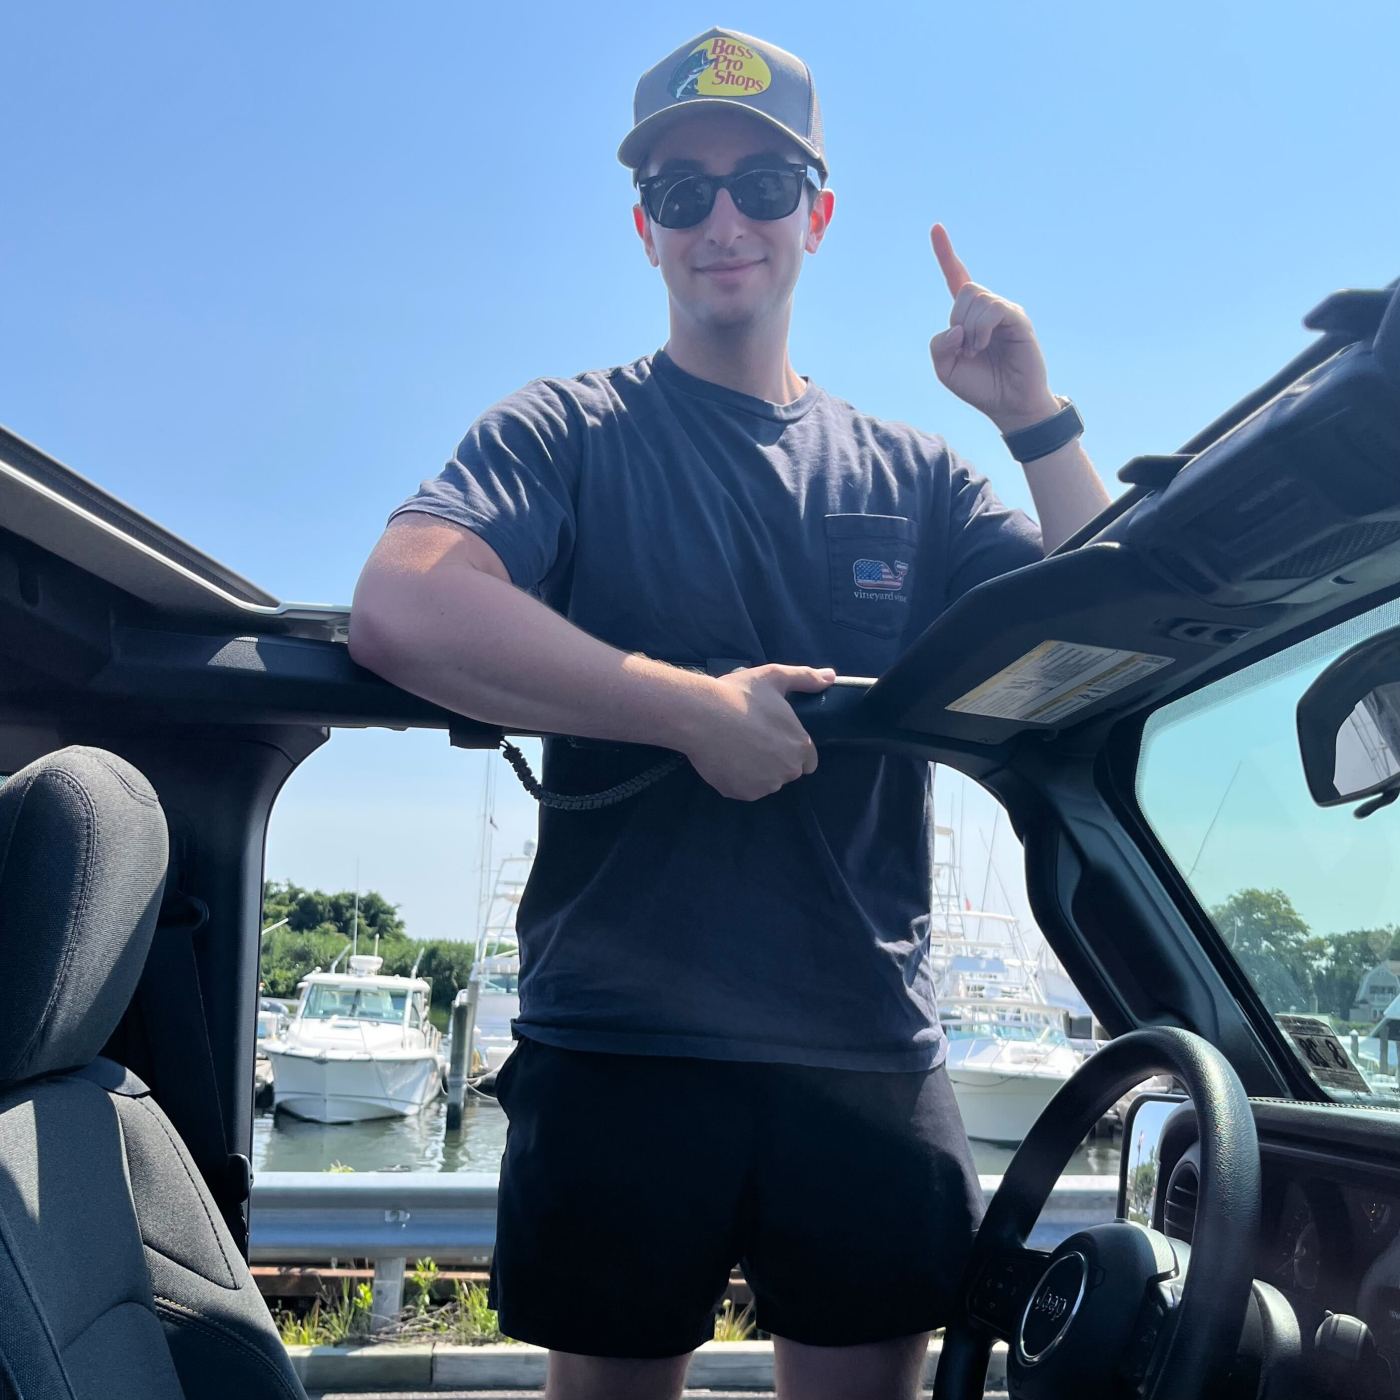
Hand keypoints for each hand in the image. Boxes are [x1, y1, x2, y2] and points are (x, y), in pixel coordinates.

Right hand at [682, 664, 832, 800]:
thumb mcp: (775, 677)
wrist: (701, 715)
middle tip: (752, 738)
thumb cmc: (740, 695)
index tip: (774, 737)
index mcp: (800, 746)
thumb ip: (806, 678)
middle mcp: (787, 771)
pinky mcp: (740, 794)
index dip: (792, 749)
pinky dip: (736, 778)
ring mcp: (763, 786)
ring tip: (736, 747)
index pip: (808, 761)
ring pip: (765, 782)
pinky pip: (743, 789)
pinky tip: (725, 758)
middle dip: (774, 760)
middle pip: (786, 772)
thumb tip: (831, 676)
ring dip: (756, 770)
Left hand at [928, 223, 1059, 432]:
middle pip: (964, 290)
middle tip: (967, 348)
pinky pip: (992, 309)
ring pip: (976, 298)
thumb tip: (957, 327)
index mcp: (969, 316)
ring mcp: (1005, 310)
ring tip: (978, 350)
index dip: (945, 253)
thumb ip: (939, 345)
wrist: (1008, 404)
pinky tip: (983, 345)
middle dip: (958, 320)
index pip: (957, 277)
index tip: (936, 227)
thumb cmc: (979, 386)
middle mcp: (988, 308)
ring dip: (970, 329)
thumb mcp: (945, 368)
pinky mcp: (1018, 318)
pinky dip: (981, 329)